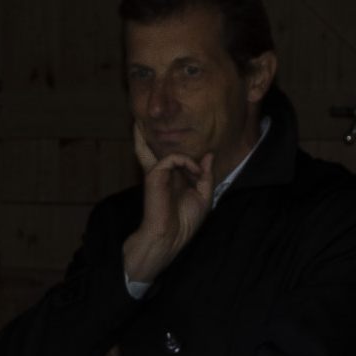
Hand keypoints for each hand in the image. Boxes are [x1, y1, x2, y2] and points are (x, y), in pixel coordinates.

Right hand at [122, 122, 218, 287]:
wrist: (172, 236)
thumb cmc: (185, 221)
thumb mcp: (204, 196)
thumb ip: (206, 175)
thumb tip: (209, 155)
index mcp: (173, 179)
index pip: (173, 158)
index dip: (190, 156)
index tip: (208, 157)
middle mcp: (163, 173)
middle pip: (151, 148)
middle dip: (147, 134)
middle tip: (145, 119)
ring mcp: (157, 173)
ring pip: (162, 148)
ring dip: (189, 157)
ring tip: (198, 171)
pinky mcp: (154, 174)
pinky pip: (173, 158)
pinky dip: (188, 163)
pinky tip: (196, 173)